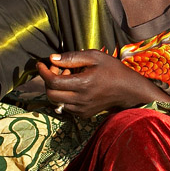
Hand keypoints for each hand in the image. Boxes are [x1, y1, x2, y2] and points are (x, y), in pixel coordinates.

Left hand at [36, 49, 168, 118]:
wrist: (128, 90)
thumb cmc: (112, 69)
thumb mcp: (94, 56)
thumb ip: (72, 57)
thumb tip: (52, 59)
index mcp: (83, 84)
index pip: (53, 81)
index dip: (43, 72)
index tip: (41, 63)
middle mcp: (81, 99)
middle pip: (51, 94)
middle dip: (48, 81)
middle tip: (56, 69)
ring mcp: (82, 109)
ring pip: (56, 102)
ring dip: (56, 89)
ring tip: (68, 77)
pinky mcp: (84, 114)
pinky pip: (65, 106)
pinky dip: (64, 96)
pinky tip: (74, 87)